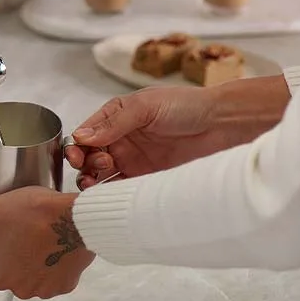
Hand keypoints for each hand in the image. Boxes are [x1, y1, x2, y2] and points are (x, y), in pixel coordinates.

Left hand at [0, 186, 95, 299]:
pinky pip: (47, 274)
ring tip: (25, 233)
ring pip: (24, 274)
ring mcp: (45, 288)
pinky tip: (45, 242)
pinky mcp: (65, 282)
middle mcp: (22, 288)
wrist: (79, 219)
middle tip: (1, 230)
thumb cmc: (39, 217)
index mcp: (0, 275)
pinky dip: (44, 261)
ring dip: (21, 257)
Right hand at [66, 76, 289, 188]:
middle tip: (100, 163)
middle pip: (89, 157)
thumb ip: (113, 121)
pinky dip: (111, 194)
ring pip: (101, 176)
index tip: (75, 154)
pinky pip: (122, 190)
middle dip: (85, 164)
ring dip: (93, 181)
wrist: (224, 125)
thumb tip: (81, 136)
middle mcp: (121, 141)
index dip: (76, 146)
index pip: (85, 135)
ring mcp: (134, 162)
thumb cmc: (187, 106)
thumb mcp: (145, 105)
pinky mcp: (147, 180)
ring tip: (97, 182)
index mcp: (116, 119)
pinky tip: (109, 195)